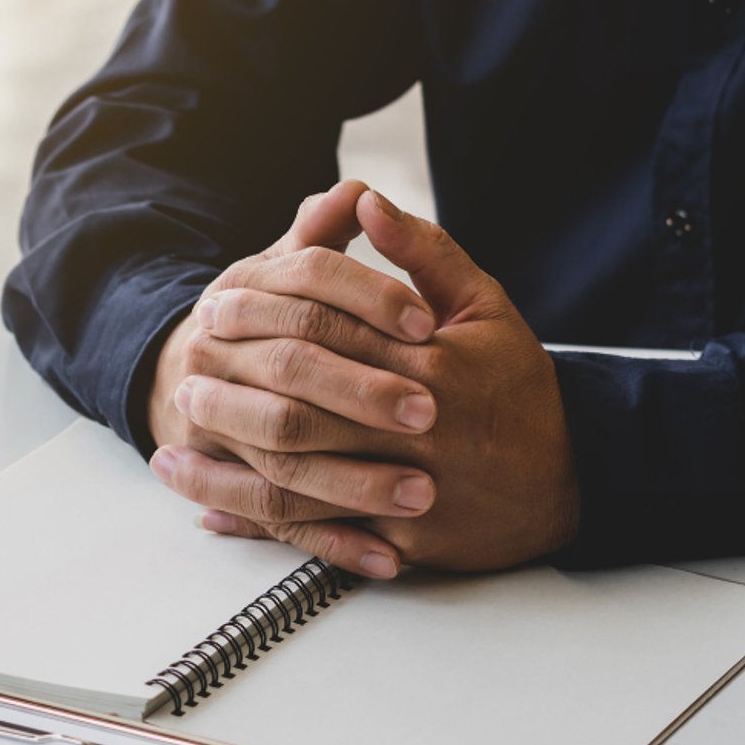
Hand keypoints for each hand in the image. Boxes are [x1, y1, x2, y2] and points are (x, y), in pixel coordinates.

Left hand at [152, 188, 580, 572]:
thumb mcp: (485, 307)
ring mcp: (410, 496)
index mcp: (432, 368)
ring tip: (172, 453)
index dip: (266, 322)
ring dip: (229, 470)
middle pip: (305, 414)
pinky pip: (321, 537)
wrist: (572, 480)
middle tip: (184, 376)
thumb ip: (423, 253)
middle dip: (235, 396)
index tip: (216, 306)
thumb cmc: (518, 388)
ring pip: (302, 484)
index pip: (332, 337)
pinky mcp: (405, 545)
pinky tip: (212, 516)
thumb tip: (361, 200)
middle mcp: (417, 434)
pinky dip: (263, 529)